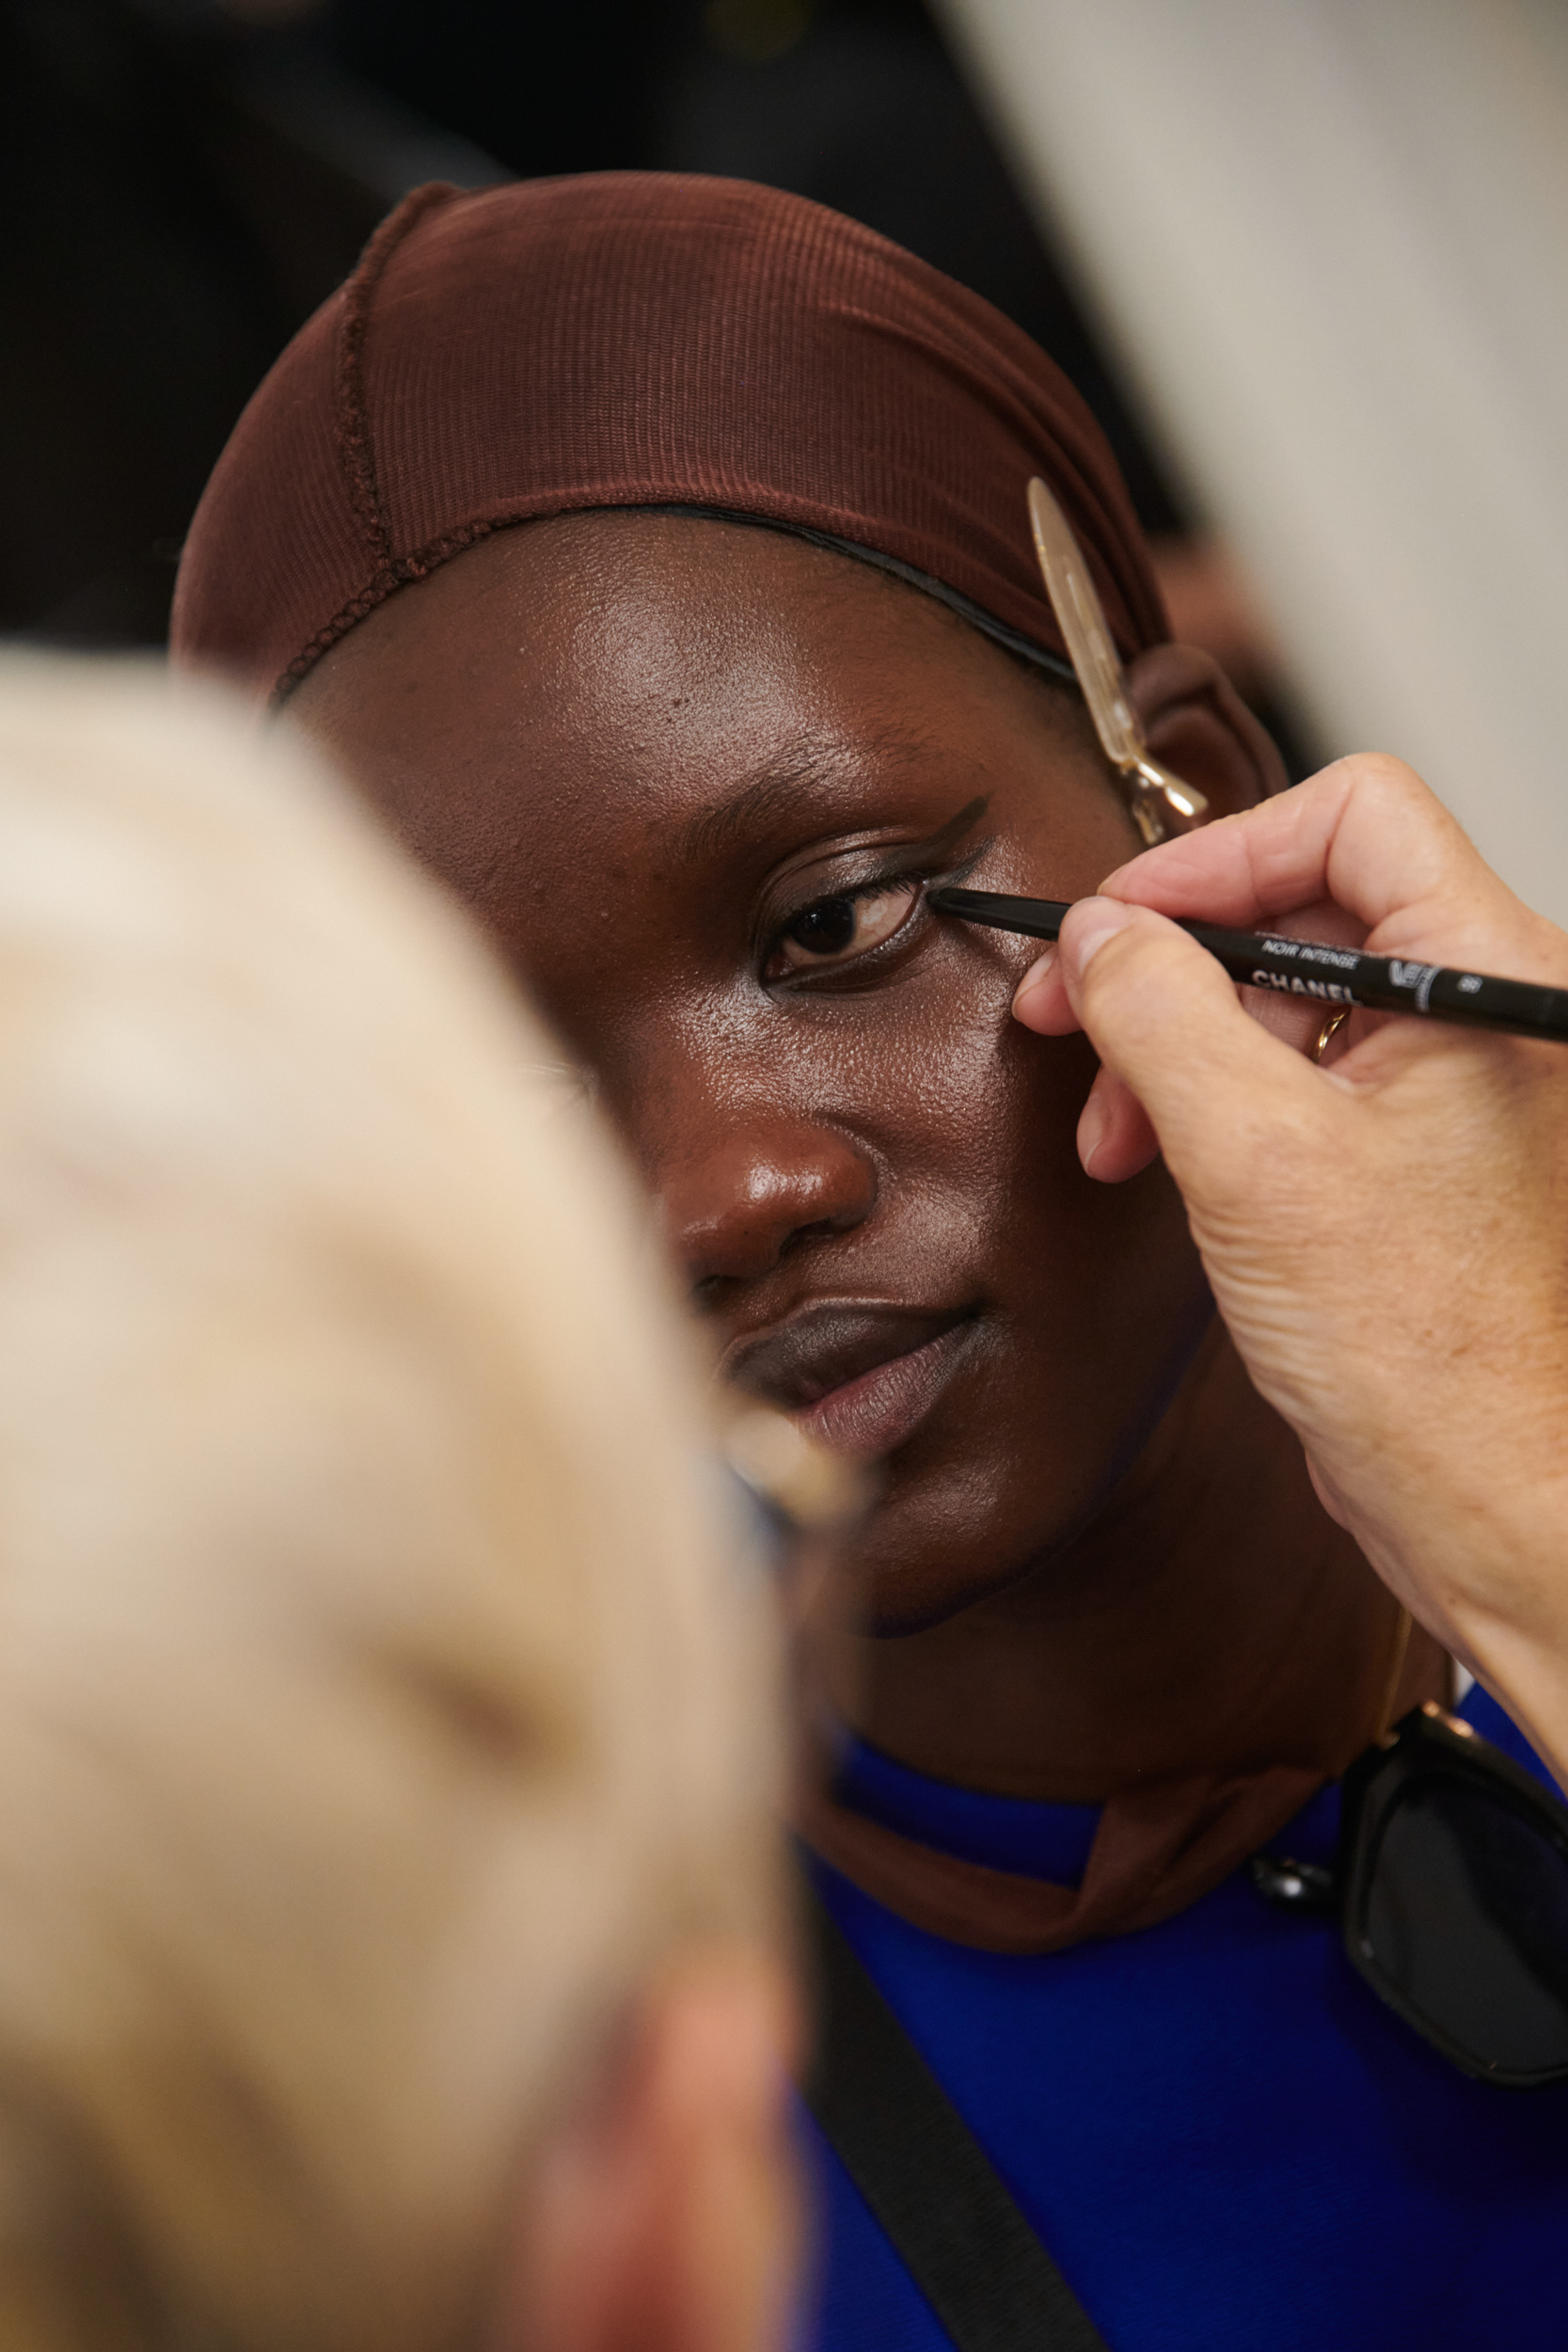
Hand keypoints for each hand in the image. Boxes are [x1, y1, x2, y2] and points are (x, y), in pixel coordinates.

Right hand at [1013, 755, 1567, 1784]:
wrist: (1492, 1505)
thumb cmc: (1428, 1359)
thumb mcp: (1251, 1157)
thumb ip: (1162, 1016)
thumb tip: (1099, 934)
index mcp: (1488, 978)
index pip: (1354, 817)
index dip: (1218, 854)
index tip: (1120, 920)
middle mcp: (1484, 1019)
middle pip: (1310, 906)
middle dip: (1175, 963)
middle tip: (1074, 1011)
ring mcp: (1453, 1091)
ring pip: (1293, 1000)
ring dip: (1180, 1046)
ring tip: (1113, 1126)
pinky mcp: (1416, 1159)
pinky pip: (1304, 1081)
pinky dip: (1217, 1105)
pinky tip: (1160, 1158)